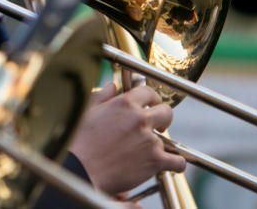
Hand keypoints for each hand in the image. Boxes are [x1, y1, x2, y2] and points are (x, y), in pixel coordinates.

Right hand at [69, 83, 185, 194]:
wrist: (80, 170)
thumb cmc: (79, 141)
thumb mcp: (87, 112)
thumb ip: (102, 96)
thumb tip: (111, 86)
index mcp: (124, 103)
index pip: (149, 92)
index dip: (152, 99)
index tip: (151, 105)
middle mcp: (140, 118)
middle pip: (166, 112)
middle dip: (162, 119)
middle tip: (156, 127)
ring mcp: (149, 140)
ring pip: (167, 140)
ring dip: (158, 146)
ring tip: (145, 153)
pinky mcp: (155, 160)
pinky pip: (177, 161)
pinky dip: (174, 164)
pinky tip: (168, 165)